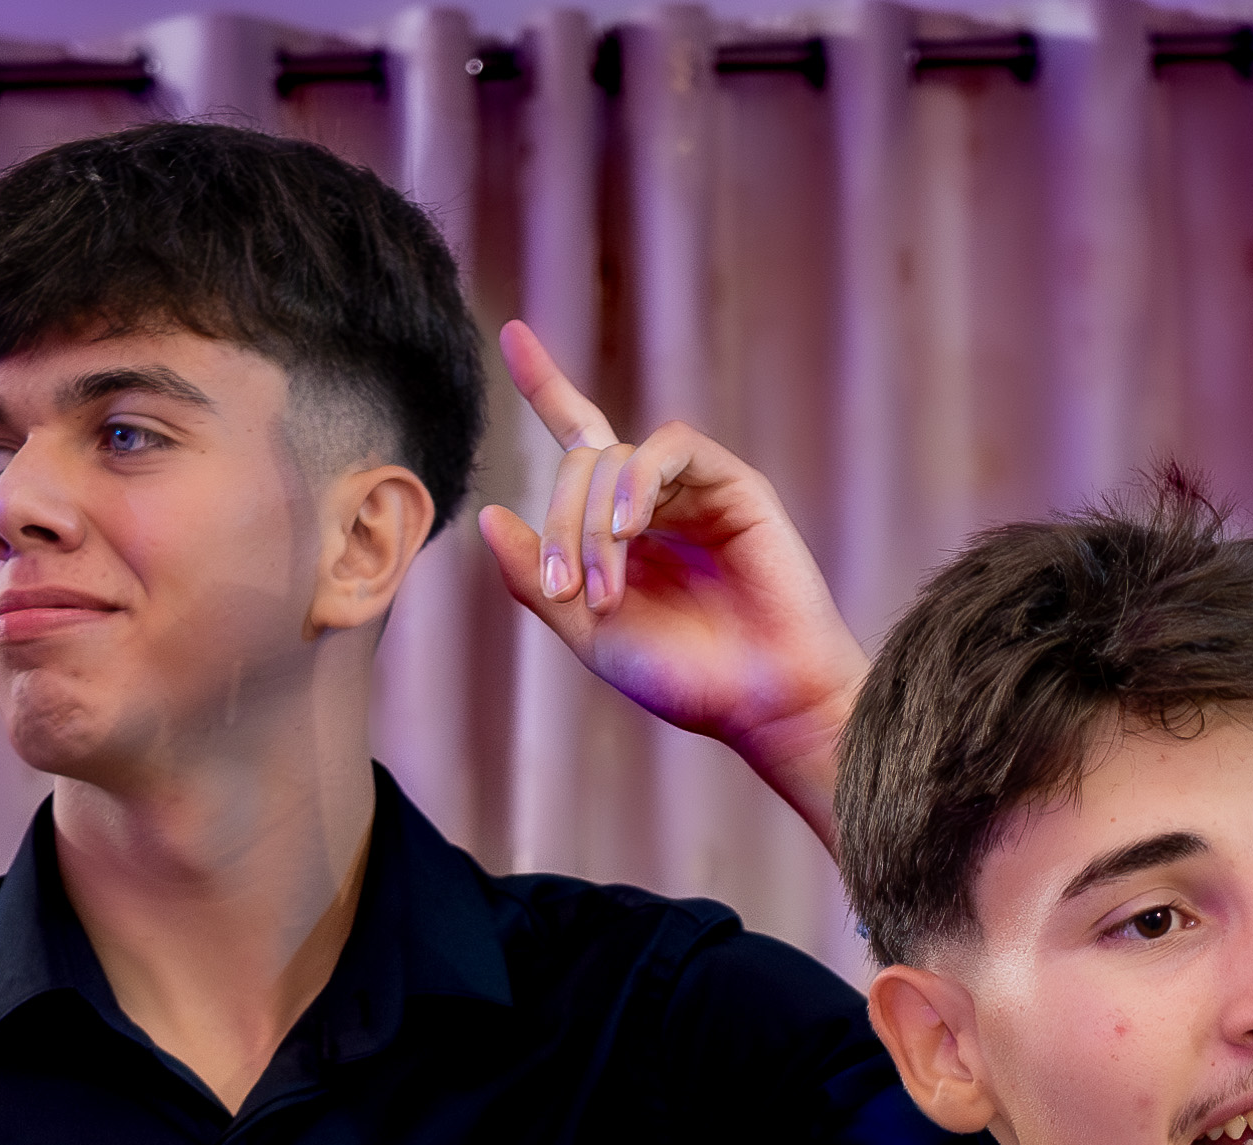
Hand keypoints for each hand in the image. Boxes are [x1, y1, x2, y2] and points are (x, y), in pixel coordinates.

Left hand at [477, 319, 867, 831]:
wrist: (762, 704)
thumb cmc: (684, 677)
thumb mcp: (588, 633)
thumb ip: (537, 580)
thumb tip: (491, 515)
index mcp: (622, 530)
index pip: (579, 441)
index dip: (546, 386)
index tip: (513, 332)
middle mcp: (656, 500)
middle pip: (581, 464)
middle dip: (563, 525)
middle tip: (574, 592)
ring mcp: (696, 489)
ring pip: (616, 459)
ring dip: (594, 522)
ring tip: (607, 587)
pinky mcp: (735, 485)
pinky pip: (670, 448)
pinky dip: (637, 482)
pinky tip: (631, 528)